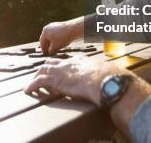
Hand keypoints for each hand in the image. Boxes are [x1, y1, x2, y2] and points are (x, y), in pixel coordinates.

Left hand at [25, 56, 150, 138]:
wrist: (105, 80)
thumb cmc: (110, 78)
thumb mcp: (108, 73)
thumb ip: (109, 75)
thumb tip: (122, 79)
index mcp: (81, 61)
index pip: (67, 61)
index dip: (61, 65)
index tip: (59, 68)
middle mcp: (69, 63)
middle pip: (52, 62)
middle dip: (45, 67)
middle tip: (41, 72)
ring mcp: (61, 71)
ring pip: (42, 70)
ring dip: (36, 76)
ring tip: (32, 82)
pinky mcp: (55, 80)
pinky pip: (38, 82)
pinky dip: (31, 86)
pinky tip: (27, 90)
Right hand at [39, 17, 82, 53]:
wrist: (73, 29)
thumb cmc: (63, 38)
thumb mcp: (55, 47)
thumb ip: (50, 51)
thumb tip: (49, 53)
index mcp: (45, 32)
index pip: (41, 42)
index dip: (43, 49)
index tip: (45, 54)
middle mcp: (48, 27)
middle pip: (46, 38)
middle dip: (47, 45)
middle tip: (49, 51)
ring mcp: (54, 25)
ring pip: (51, 36)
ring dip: (52, 42)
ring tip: (55, 48)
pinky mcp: (60, 25)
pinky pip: (56, 33)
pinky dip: (56, 38)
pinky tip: (60, 42)